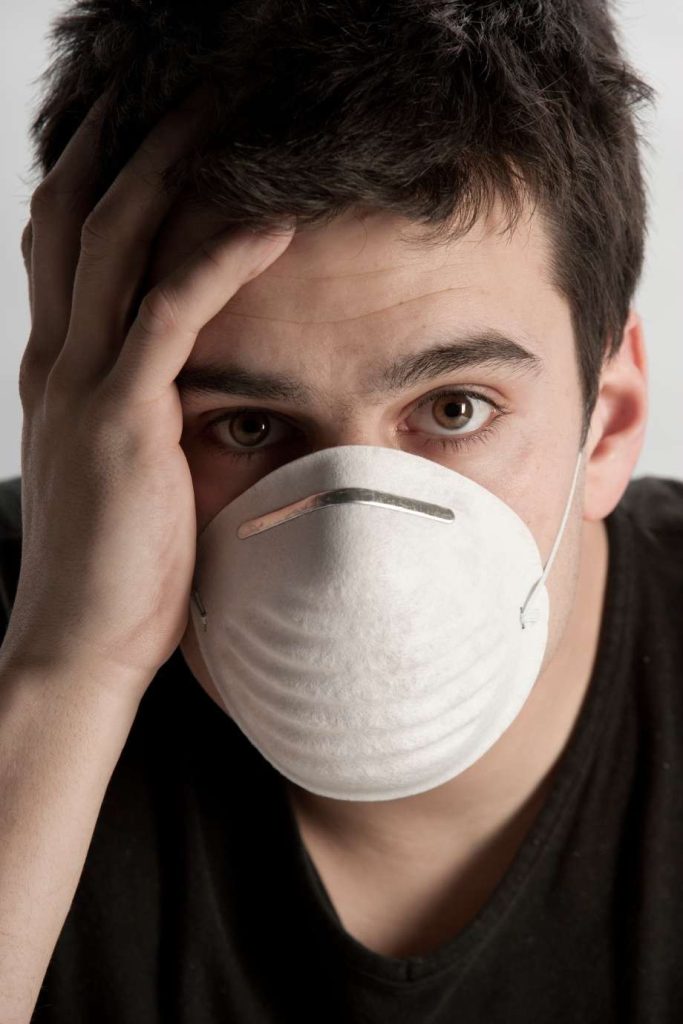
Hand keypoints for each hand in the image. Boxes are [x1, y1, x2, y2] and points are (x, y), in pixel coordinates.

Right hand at [3, 91, 293, 697]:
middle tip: (179, 84)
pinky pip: (173, 312)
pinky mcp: (123, 417)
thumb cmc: (117, 567)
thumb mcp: (123, 471)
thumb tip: (183, 390)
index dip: (98, 173)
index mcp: (64, 371)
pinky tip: (272, 220)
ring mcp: (86, 384)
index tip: (141, 125)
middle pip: (82, 215)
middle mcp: (61, 361)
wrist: (84, 642)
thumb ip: (141, 414)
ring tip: (223, 112)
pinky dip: (221, 257)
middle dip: (126, 139)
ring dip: (169, 167)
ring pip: (117, 242)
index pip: (68, 244)